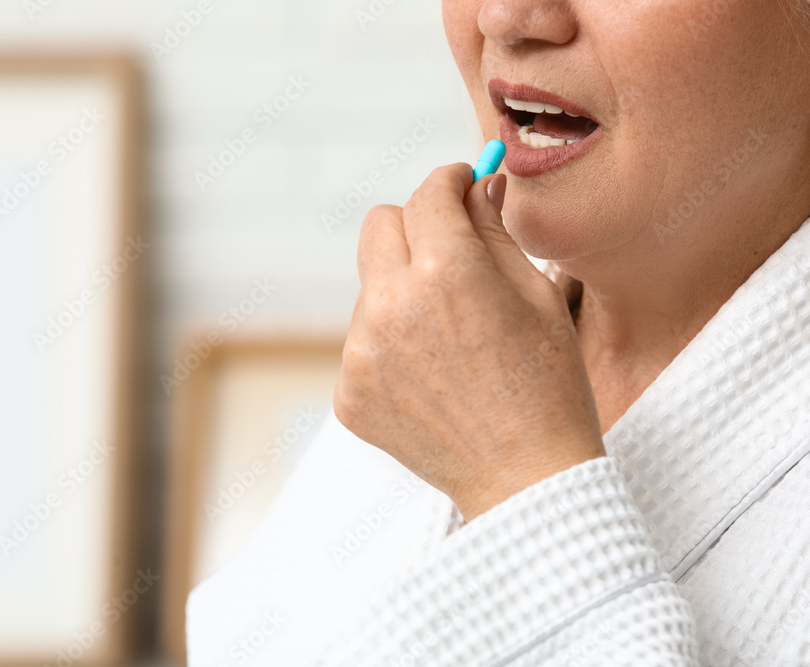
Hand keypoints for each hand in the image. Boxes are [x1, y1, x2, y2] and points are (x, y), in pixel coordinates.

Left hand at [333, 163, 604, 520]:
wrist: (528, 478)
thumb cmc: (548, 386)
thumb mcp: (535, 295)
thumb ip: (492, 231)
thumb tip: (474, 187)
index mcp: (445, 272)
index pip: (428, 195)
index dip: (450, 183)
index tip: (460, 187)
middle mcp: (390, 306)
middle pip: (378, 227)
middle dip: (414, 228)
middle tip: (450, 254)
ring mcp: (361, 353)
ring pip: (370, 288)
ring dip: (402, 293)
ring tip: (450, 339)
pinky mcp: (349, 392)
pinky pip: (362, 343)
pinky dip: (391, 347)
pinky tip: (432, 377)